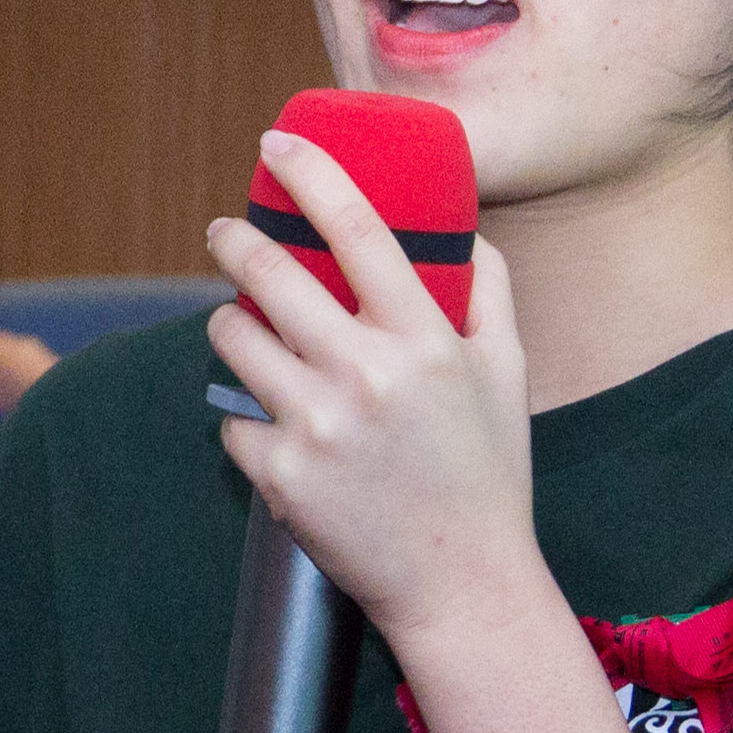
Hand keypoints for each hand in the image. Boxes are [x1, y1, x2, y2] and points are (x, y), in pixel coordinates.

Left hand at [202, 126, 541, 645]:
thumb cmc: (488, 472)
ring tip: (248, 331)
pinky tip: (279, 428)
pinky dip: (249, 415)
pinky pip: (233, 416)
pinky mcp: (279, 474)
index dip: (307, 174)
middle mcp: (366, 373)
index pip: (356, 227)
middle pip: (266, 273)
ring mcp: (317, 425)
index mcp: (425, 338)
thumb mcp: (507, 371)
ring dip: (232, 324)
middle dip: (233, 239)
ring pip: (232, 338)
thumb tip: (459, 223)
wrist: (462, 585)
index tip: (274, 147)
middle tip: (225, 231)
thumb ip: (488, 287)